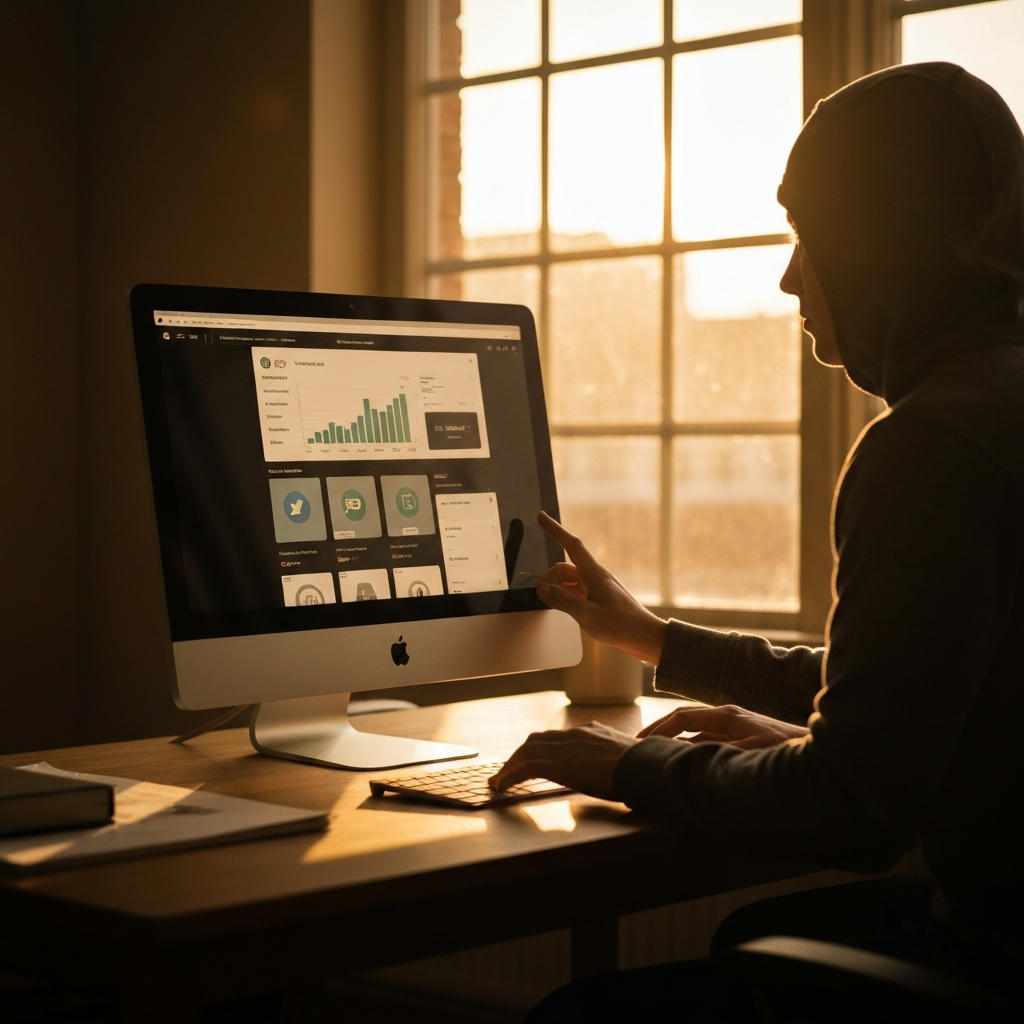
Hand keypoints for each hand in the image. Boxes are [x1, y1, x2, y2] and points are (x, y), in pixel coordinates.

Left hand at [489, 722, 638, 800]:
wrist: (644, 765)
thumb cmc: (642, 766)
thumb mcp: (624, 758)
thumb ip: (611, 760)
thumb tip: (611, 773)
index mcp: (589, 732)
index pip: (556, 736)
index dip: (540, 747)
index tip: (532, 758)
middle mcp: (574, 735)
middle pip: (536, 740)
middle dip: (519, 754)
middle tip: (508, 769)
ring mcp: (566, 748)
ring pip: (527, 750)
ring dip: (510, 765)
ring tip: (500, 779)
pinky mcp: (560, 764)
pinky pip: (526, 768)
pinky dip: (510, 776)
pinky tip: (501, 786)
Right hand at [536, 512, 667, 663]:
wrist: (644, 637)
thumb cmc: (621, 625)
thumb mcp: (587, 614)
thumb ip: (562, 600)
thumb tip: (542, 589)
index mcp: (594, 574)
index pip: (571, 545)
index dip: (555, 530)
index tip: (541, 517)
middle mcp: (594, 576)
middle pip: (563, 567)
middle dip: (549, 578)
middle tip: (544, 596)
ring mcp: (596, 587)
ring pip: (567, 580)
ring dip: (557, 590)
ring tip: (556, 606)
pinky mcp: (597, 598)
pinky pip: (574, 590)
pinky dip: (565, 596)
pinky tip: (565, 609)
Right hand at [636, 704, 808, 749]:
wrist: (821, 751)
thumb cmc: (786, 752)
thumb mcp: (748, 753)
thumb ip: (716, 752)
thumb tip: (685, 754)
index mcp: (726, 715)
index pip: (681, 717)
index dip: (658, 728)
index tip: (639, 741)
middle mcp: (729, 717)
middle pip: (685, 720)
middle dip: (660, 731)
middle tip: (638, 745)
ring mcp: (737, 726)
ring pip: (697, 732)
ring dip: (677, 741)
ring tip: (657, 754)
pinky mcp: (745, 738)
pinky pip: (710, 740)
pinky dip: (693, 748)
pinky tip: (688, 762)